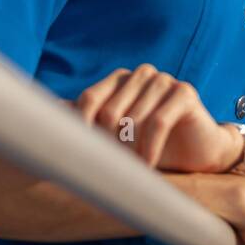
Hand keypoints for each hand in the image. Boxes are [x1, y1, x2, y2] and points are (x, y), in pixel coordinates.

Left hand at [75, 64, 243, 172]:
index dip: (84, 131)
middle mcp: (141, 74)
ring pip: (132, 119)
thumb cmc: (153, 145)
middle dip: (110, 145)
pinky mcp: (184, 92)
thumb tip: (44, 116)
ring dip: (130, 151)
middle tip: (116, 168)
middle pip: (109, 112)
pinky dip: (149, 149)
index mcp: (120, 80)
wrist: (200, 153)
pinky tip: (148, 166)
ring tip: (133, 171)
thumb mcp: (118, 137)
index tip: (86, 159)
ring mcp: (164, 80)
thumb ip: (87, 124)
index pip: (88, 100)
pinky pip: (158, 122)